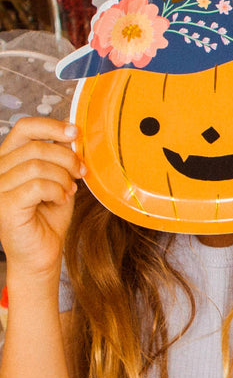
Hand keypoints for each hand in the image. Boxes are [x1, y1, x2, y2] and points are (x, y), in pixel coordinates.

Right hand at [0, 118, 82, 275]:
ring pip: (37, 166)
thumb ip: (61, 157)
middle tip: (80, 173)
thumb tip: (73, 133)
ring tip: (68, 191)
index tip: (76, 133)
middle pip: (36, 147)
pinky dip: (56, 191)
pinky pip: (36, 186)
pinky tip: (60, 200)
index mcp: (9, 159)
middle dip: (67, 158)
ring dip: (62, 178)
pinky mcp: (4, 206)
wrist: (42, 252)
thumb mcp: (59, 179)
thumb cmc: (49, 216)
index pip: (24, 128)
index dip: (51, 126)